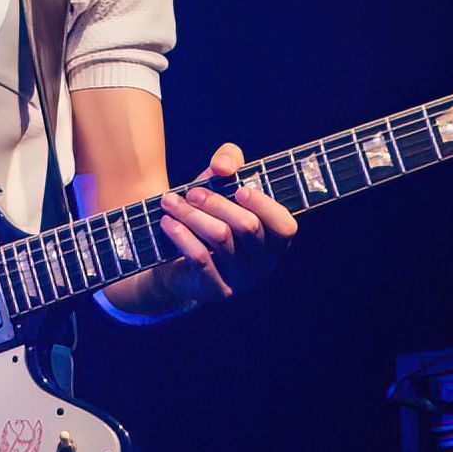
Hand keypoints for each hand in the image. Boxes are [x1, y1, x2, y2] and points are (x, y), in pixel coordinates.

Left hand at [158, 142, 297, 308]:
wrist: (175, 258)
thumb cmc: (208, 214)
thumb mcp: (220, 182)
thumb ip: (229, 161)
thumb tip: (223, 167)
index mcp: (275, 240)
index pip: (285, 226)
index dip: (265, 206)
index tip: (240, 189)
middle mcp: (264, 263)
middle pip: (247, 226)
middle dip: (216, 202)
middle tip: (192, 192)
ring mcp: (242, 281)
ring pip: (220, 238)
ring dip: (192, 214)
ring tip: (170, 202)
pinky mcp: (217, 290)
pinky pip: (200, 257)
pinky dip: (181, 235)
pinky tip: (167, 222)